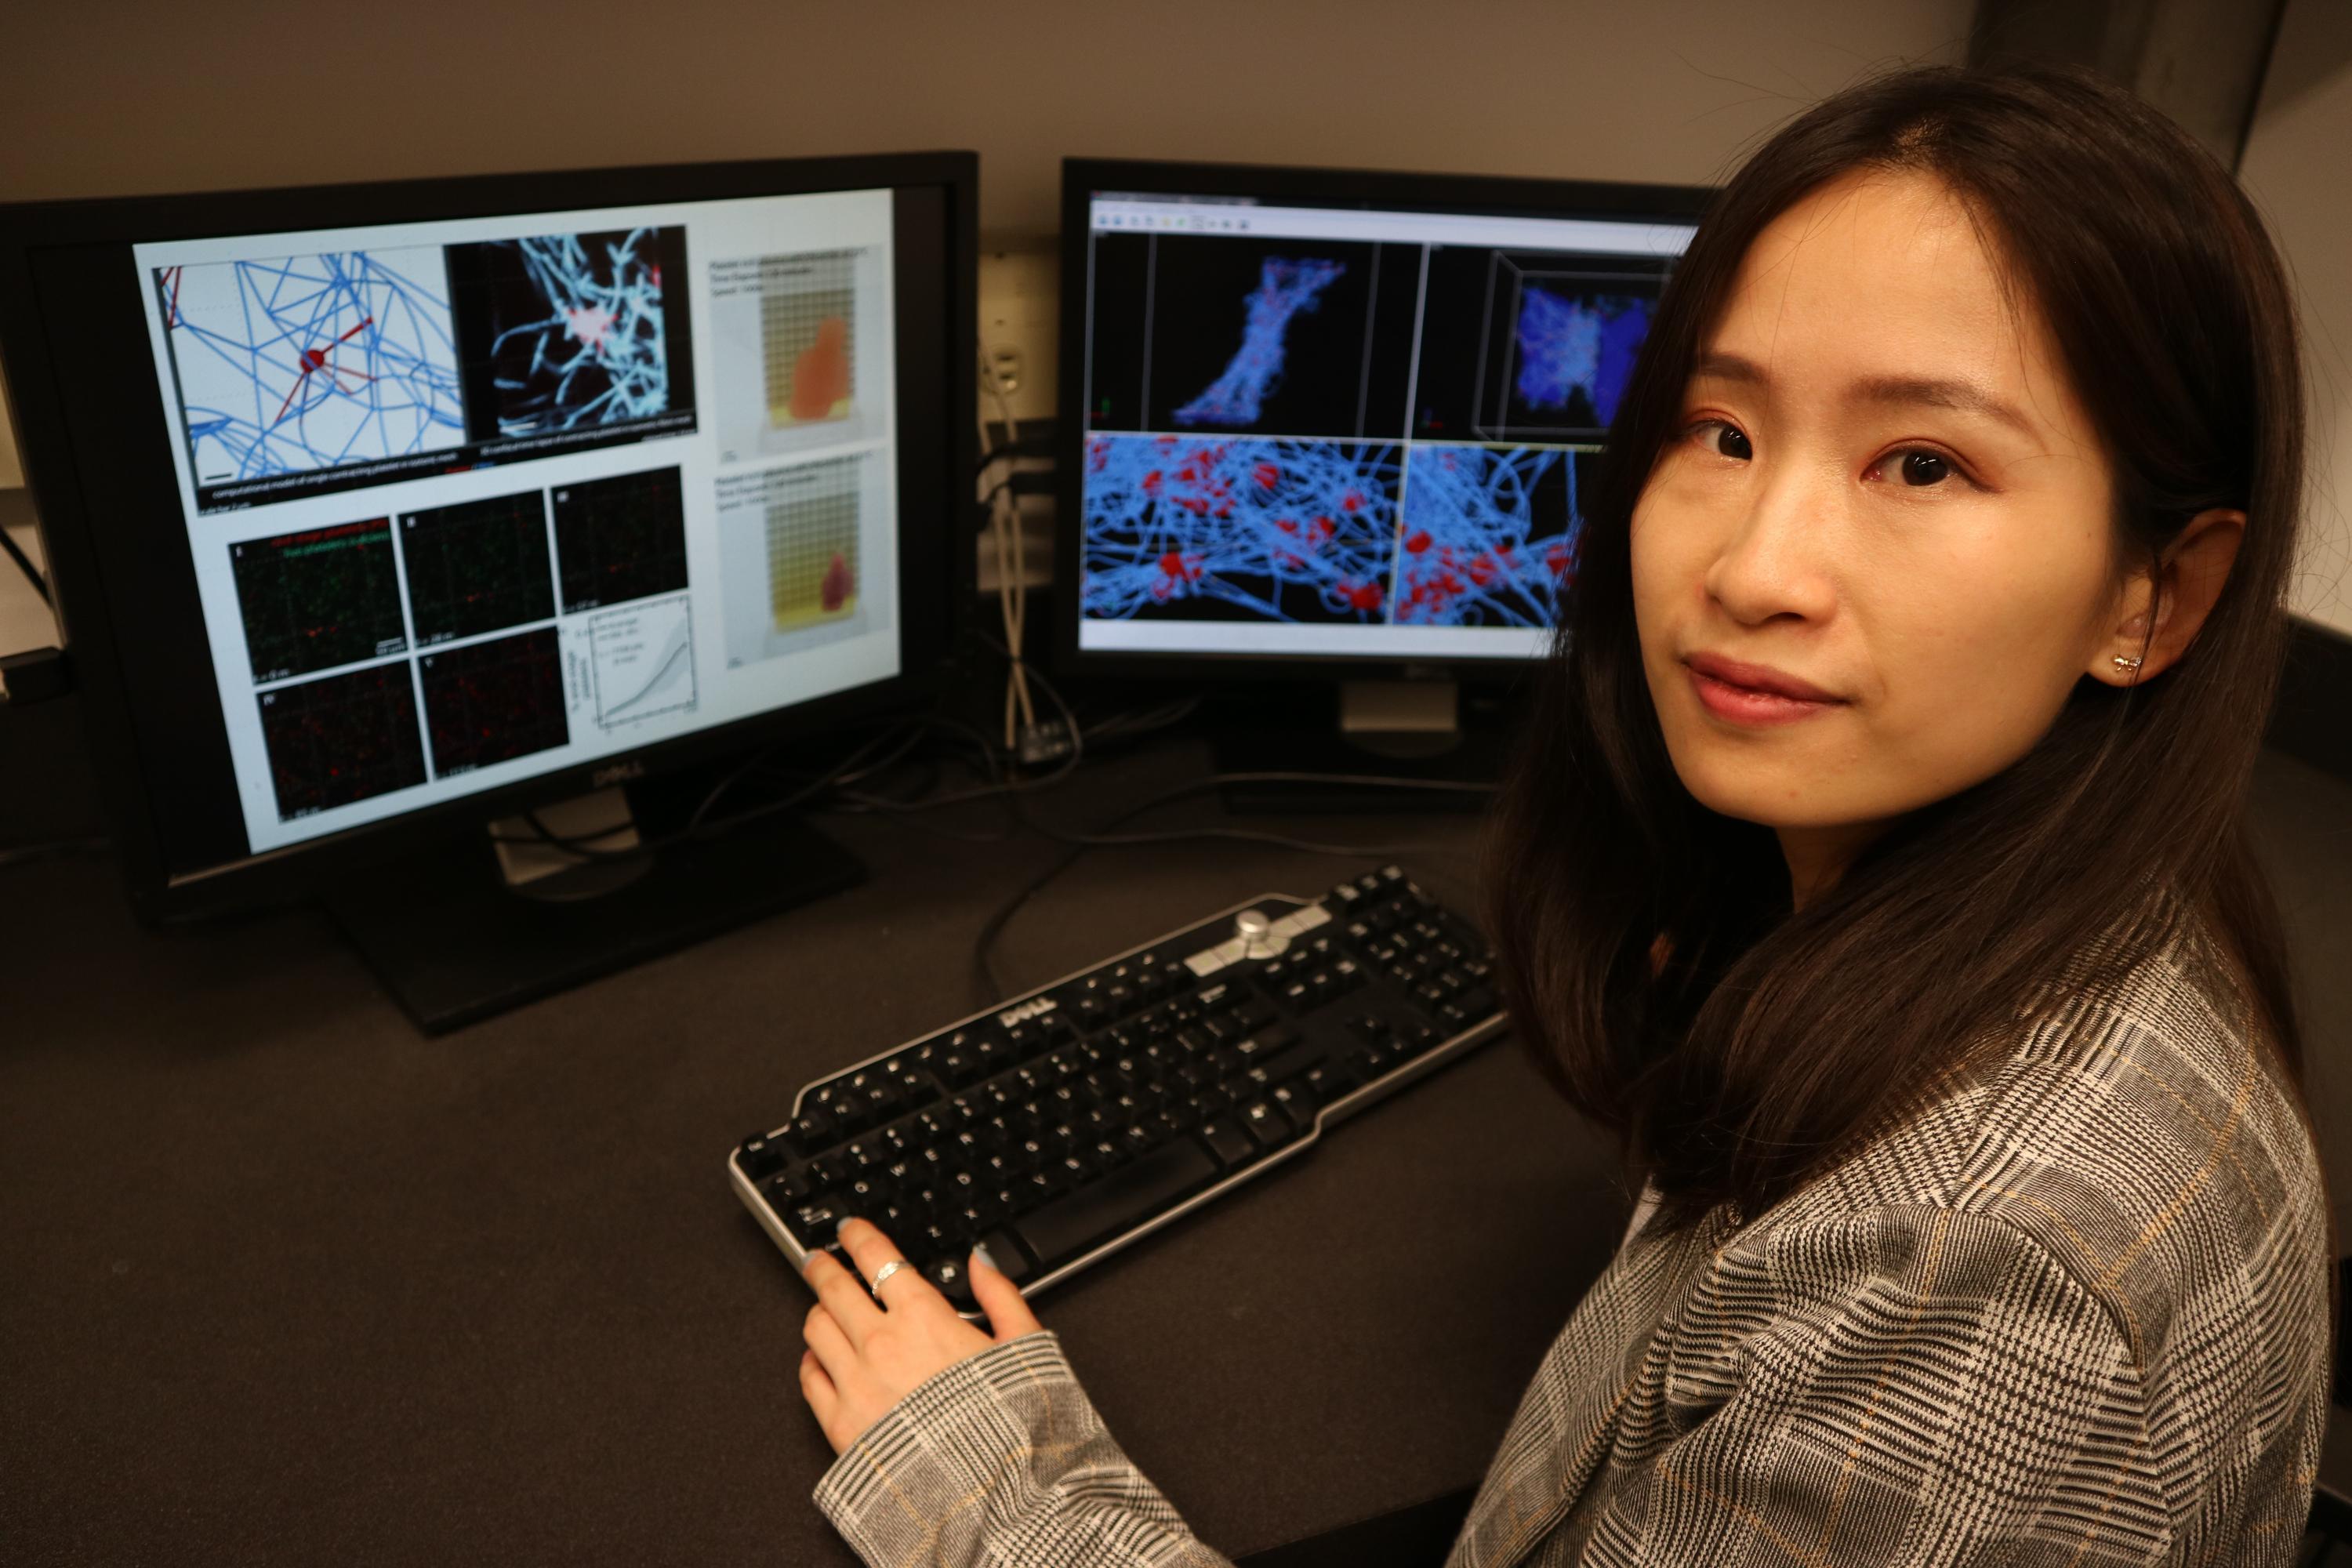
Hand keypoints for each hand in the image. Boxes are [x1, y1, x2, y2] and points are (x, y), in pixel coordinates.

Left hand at [797, 1217, 1044, 1455]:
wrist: (988, 1492)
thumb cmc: (1009, 1424)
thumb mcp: (1024, 1347)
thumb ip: (1001, 1296)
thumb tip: (980, 1261)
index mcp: (924, 1318)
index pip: (878, 1258)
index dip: (857, 1236)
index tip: (849, 1229)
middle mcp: (881, 1343)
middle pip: (834, 1287)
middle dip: (822, 1265)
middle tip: (818, 1259)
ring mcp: (855, 1383)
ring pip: (816, 1328)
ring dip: (818, 1311)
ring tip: (822, 1309)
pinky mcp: (841, 1424)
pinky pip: (810, 1379)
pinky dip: (811, 1361)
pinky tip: (820, 1359)